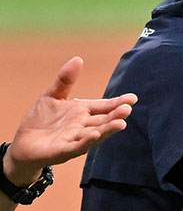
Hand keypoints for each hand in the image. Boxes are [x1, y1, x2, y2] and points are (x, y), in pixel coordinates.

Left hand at [5, 58, 136, 185]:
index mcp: (83, 112)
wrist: (22, 144)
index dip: (118, 103)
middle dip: (116, 115)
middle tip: (127, 109)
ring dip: (108, 130)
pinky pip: (77, 146)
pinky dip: (87, 142)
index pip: (104, 106)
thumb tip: (78, 59)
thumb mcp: (53, 96)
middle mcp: (83, 126)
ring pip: (96, 134)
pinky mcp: (63, 151)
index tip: (133, 98)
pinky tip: (95, 135)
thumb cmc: (40, 121)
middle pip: (103, 120)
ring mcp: (75, 139)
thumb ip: (65, 80)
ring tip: (121, 123)